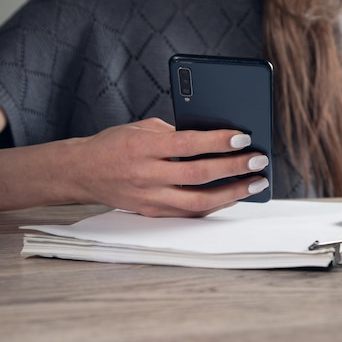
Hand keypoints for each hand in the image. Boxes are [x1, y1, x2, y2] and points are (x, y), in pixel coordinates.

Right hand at [71, 118, 268, 216]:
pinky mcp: (152, 212)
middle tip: (259, 162)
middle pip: (198, 175)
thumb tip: (217, 137)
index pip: (187, 144)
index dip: (217, 141)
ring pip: (197, 201)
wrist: (82, 172)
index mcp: (142, 147)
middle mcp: (146, 174)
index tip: (244, 138)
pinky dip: (215, 205)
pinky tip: (234, 196)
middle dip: (233, 168)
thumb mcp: (143, 128)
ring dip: (232, 193)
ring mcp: (149, 197)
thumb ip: (176, 133)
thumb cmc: (116, 144)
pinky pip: (189, 212)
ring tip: (255, 184)